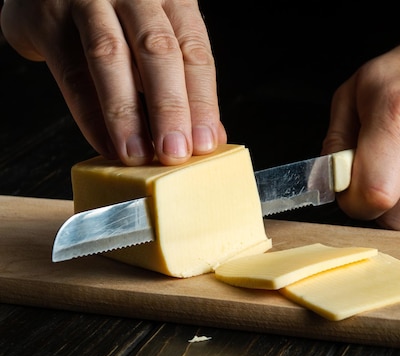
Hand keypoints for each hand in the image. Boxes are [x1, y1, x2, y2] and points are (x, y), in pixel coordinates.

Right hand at [1, 0, 225, 164]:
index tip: (205, 143)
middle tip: (175, 153)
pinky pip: (72, 72)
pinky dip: (90, 115)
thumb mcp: (158, 36)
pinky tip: (106, 144)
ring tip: (138, 155)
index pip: (194, 50)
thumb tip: (209, 137)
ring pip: (111, 57)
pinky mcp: (50, 19)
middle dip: (169, 108)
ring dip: (127, 114)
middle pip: (157, 51)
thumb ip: (182, 79)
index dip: (202, 100)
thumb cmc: (118, 20)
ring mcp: (90, 0)